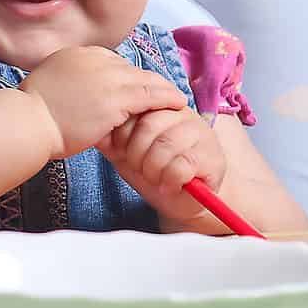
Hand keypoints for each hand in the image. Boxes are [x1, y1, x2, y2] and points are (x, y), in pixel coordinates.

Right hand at [19, 47, 192, 156]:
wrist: (27, 124)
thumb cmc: (31, 115)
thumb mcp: (50, 86)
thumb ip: (68, 82)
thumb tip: (78, 93)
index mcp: (76, 54)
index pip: (112, 63)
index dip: (127, 77)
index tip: (136, 89)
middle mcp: (94, 59)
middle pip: (130, 69)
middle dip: (147, 82)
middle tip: (163, 94)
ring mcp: (107, 76)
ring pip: (145, 80)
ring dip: (163, 89)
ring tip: (176, 98)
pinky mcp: (117, 97)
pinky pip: (151, 95)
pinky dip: (167, 98)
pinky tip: (178, 103)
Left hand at [99, 106, 229, 225]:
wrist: (180, 202)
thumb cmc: (154, 172)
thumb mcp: (126, 152)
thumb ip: (113, 137)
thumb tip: (95, 129)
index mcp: (163, 107)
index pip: (138, 106)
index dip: (124, 133)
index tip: (121, 151)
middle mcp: (186, 115)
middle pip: (150, 124)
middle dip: (136, 153)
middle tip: (139, 168)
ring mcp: (203, 136)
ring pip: (166, 145)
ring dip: (152, 169)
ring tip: (154, 178)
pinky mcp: (213, 160)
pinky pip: (181, 166)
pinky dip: (168, 181)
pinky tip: (167, 186)